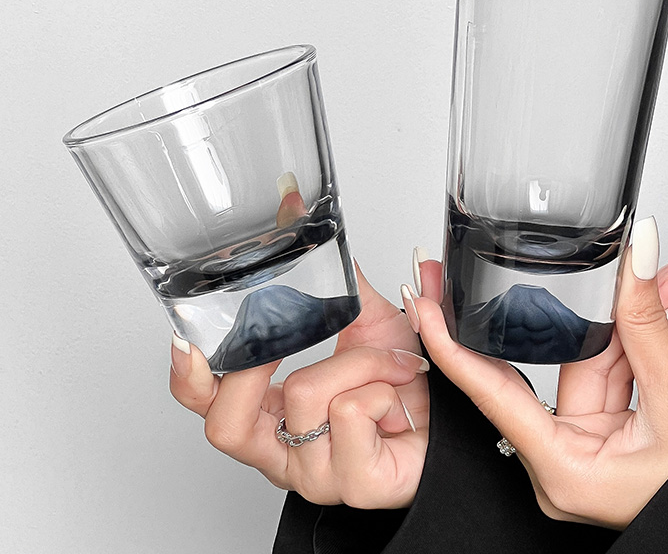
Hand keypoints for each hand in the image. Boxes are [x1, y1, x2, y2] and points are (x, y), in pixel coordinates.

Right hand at [169, 263, 429, 508]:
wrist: (453, 416)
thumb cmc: (405, 381)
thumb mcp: (362, 319)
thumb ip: (331, 274)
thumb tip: (300, 212)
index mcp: (274, 418)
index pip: (209, 409)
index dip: (190, 379)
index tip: (186, 339)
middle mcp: (285, 453)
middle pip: (227, 422)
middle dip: (264, 366)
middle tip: (294, 338)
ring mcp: (317, 475)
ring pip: (304, 392)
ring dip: (360, 360)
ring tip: (390, 364)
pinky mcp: (354, 484)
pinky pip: (349, 410)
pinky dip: (381, 383)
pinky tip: (395, 393)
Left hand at [412, 218, 667, 528]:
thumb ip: (647, 323)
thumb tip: (635, 257)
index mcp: (562, 471)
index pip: (491, 392)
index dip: (449, 344)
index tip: (422, 304)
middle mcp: (564, 461)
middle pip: (550, 365)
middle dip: (559, 306)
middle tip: (518, 257)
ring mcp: (586, 446)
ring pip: (588, 360)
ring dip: (621, 320)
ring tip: (648, 277)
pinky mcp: (608, 433)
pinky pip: (611, 373)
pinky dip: (635, 342)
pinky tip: (658, 305)